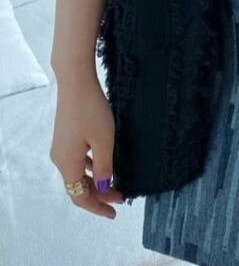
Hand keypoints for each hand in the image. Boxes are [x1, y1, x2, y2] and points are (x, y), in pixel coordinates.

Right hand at [49, 67, 124, 217]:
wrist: (76, 82)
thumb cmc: (91, 110)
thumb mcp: (104, 140)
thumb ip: (104, 166)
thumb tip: (103, 186)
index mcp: (67, 164)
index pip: (80, 196)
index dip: (98, 206)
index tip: (115, 212)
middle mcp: (60, 159)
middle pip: (78, 186)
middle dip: (100, 194)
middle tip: (122, 197)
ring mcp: (61, 147)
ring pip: (78, 173)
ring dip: (96, 180)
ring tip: (116, 182)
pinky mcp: (66, 136)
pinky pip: (78, 160)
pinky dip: (91, 166)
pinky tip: (105, 162)